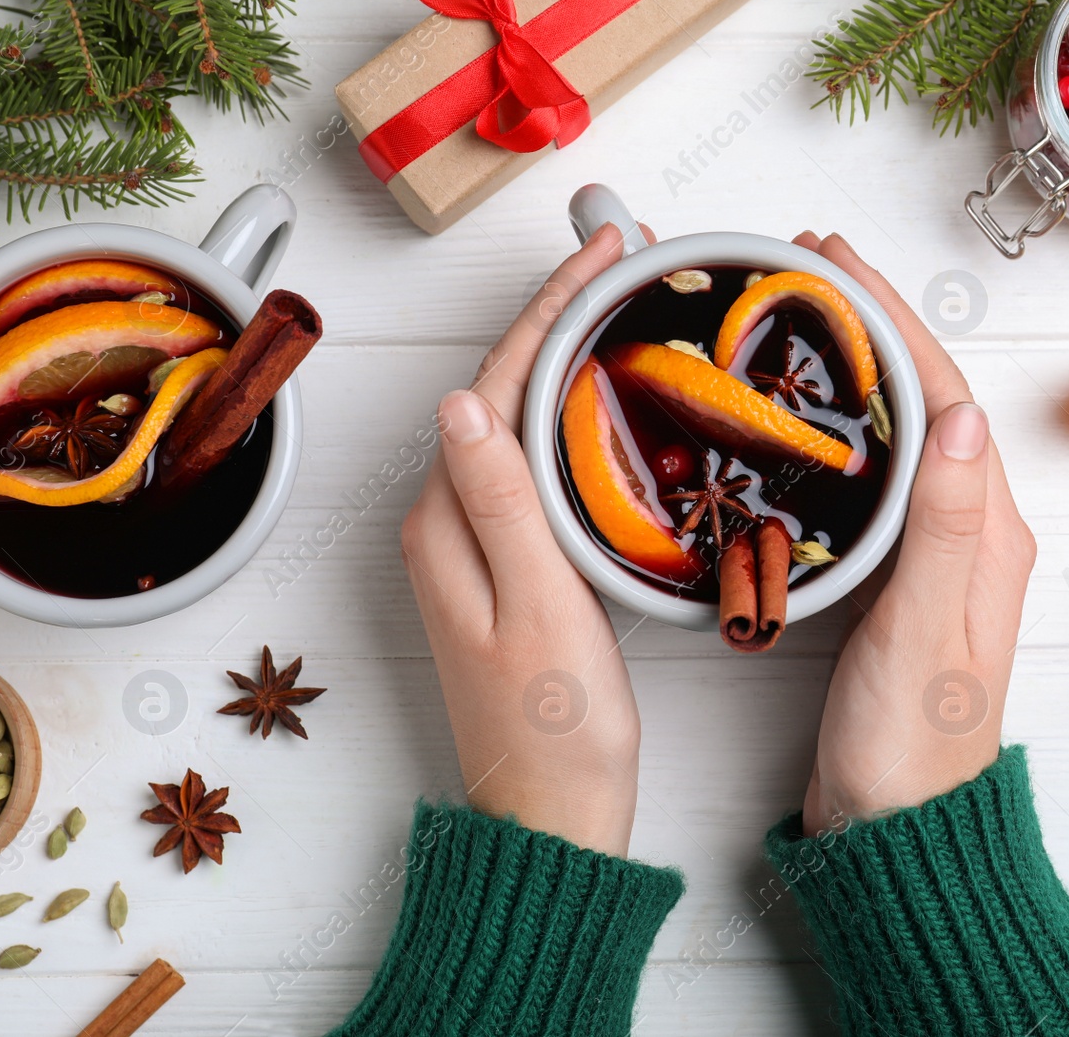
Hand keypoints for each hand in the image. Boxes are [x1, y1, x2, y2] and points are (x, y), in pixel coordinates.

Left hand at [400, 223, 648, 855]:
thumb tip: (461, 400)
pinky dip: (569, 416)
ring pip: (517, 421)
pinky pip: (531, 463)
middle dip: (558, 316)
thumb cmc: (556, 727)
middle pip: (501, 390)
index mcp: (447, 523)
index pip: (496, 385)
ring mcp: (472, 544)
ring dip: (564, 358)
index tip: (602, 254)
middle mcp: (446, 524)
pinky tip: (604, 402)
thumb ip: (503, 504)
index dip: (551, 309)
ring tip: (620, 307)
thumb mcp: (537, 607)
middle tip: (622, 261)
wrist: (551, 814)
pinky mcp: (503, 565)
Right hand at [795, 233, 1035, 835]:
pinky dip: (843, 432)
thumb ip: (947, 527)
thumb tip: (963, 416)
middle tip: (809, 270)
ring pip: (900, 434)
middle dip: (873, 326)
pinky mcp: (899, 583)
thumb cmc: (911, 745)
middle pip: (925, 400)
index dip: (893, 321)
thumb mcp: (926, 630)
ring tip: (802, 323)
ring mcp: (936, 558)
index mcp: (991, 536)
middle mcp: (973, 536)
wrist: (897, 827)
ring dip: (858, 370)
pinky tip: (807, 424)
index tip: (838, 264)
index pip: (945, 397)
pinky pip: (877, 480)